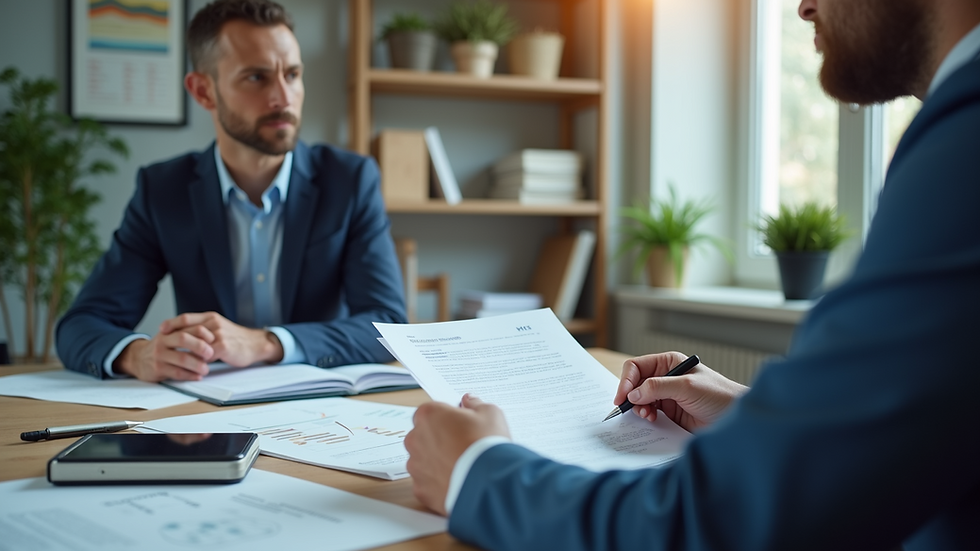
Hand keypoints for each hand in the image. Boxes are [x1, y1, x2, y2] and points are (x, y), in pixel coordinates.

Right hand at [113, 325, 215, 381]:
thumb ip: (188, 333)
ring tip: (206, 369)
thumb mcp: (171, 335)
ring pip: (182, 358)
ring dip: (198, 364)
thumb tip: (214, 335)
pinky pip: (177, 373)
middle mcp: (163, 341)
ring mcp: (159, 355)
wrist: (138, 359)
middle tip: (212, 354)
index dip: (203, 332)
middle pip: (184, 339)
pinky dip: (190, 375)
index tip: (214, 339)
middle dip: (201, 346)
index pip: (188, 325)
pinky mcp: (157, 369)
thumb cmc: (162, 347)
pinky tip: (197, 376)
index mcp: (169, 330)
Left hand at [159, 312, 283, 367]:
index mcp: (211, 317)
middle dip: (173, 339)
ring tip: (175, 358)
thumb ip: (203, 328)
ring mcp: (218, 335)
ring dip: (184, 351)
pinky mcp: (223, 347)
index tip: (161, 330)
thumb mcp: (219, 327)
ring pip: (194, 342)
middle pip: (187, 329)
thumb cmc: (235, 338)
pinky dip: (196, 361)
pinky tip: (191, 365)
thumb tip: (183, 333)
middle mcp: (214, 323)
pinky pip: (204, 355)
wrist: (255, 344)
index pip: (186, 317)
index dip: (172, 323)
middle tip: (162, 346)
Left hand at [405, 394, 510, 515]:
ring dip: (438, 462)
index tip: (461, 425)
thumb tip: (469, 401)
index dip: (447, 418)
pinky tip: (458, 482)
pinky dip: (439, 483)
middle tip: (463, 446)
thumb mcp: (490, 413)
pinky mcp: (421, 490)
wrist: (489, 484)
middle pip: (424, 436)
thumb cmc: (487, 445)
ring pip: (424, 461)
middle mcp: (415, 439)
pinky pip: (427, 483)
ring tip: (463, 467)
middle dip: (440, 440)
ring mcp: (416, 466)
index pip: (431, 412)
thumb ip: (475, 404)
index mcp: (428, 415)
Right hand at [615, 352, 748, 432]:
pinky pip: (649, 412)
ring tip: (646, 415)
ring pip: (640, 399)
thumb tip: (633, 393)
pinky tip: (652, 420)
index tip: (623, 396)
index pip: (637, 367)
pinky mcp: (670, 412)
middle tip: (631, 408)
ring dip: (638, 407)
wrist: (736, 418)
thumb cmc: (719, 395)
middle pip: (635, 383)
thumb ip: (658, 387)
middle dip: (630, 395)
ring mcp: (667, 395)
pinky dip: (645, 416)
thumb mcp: (687, 387)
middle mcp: (665, 377)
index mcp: (669, 363)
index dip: (626, 380)